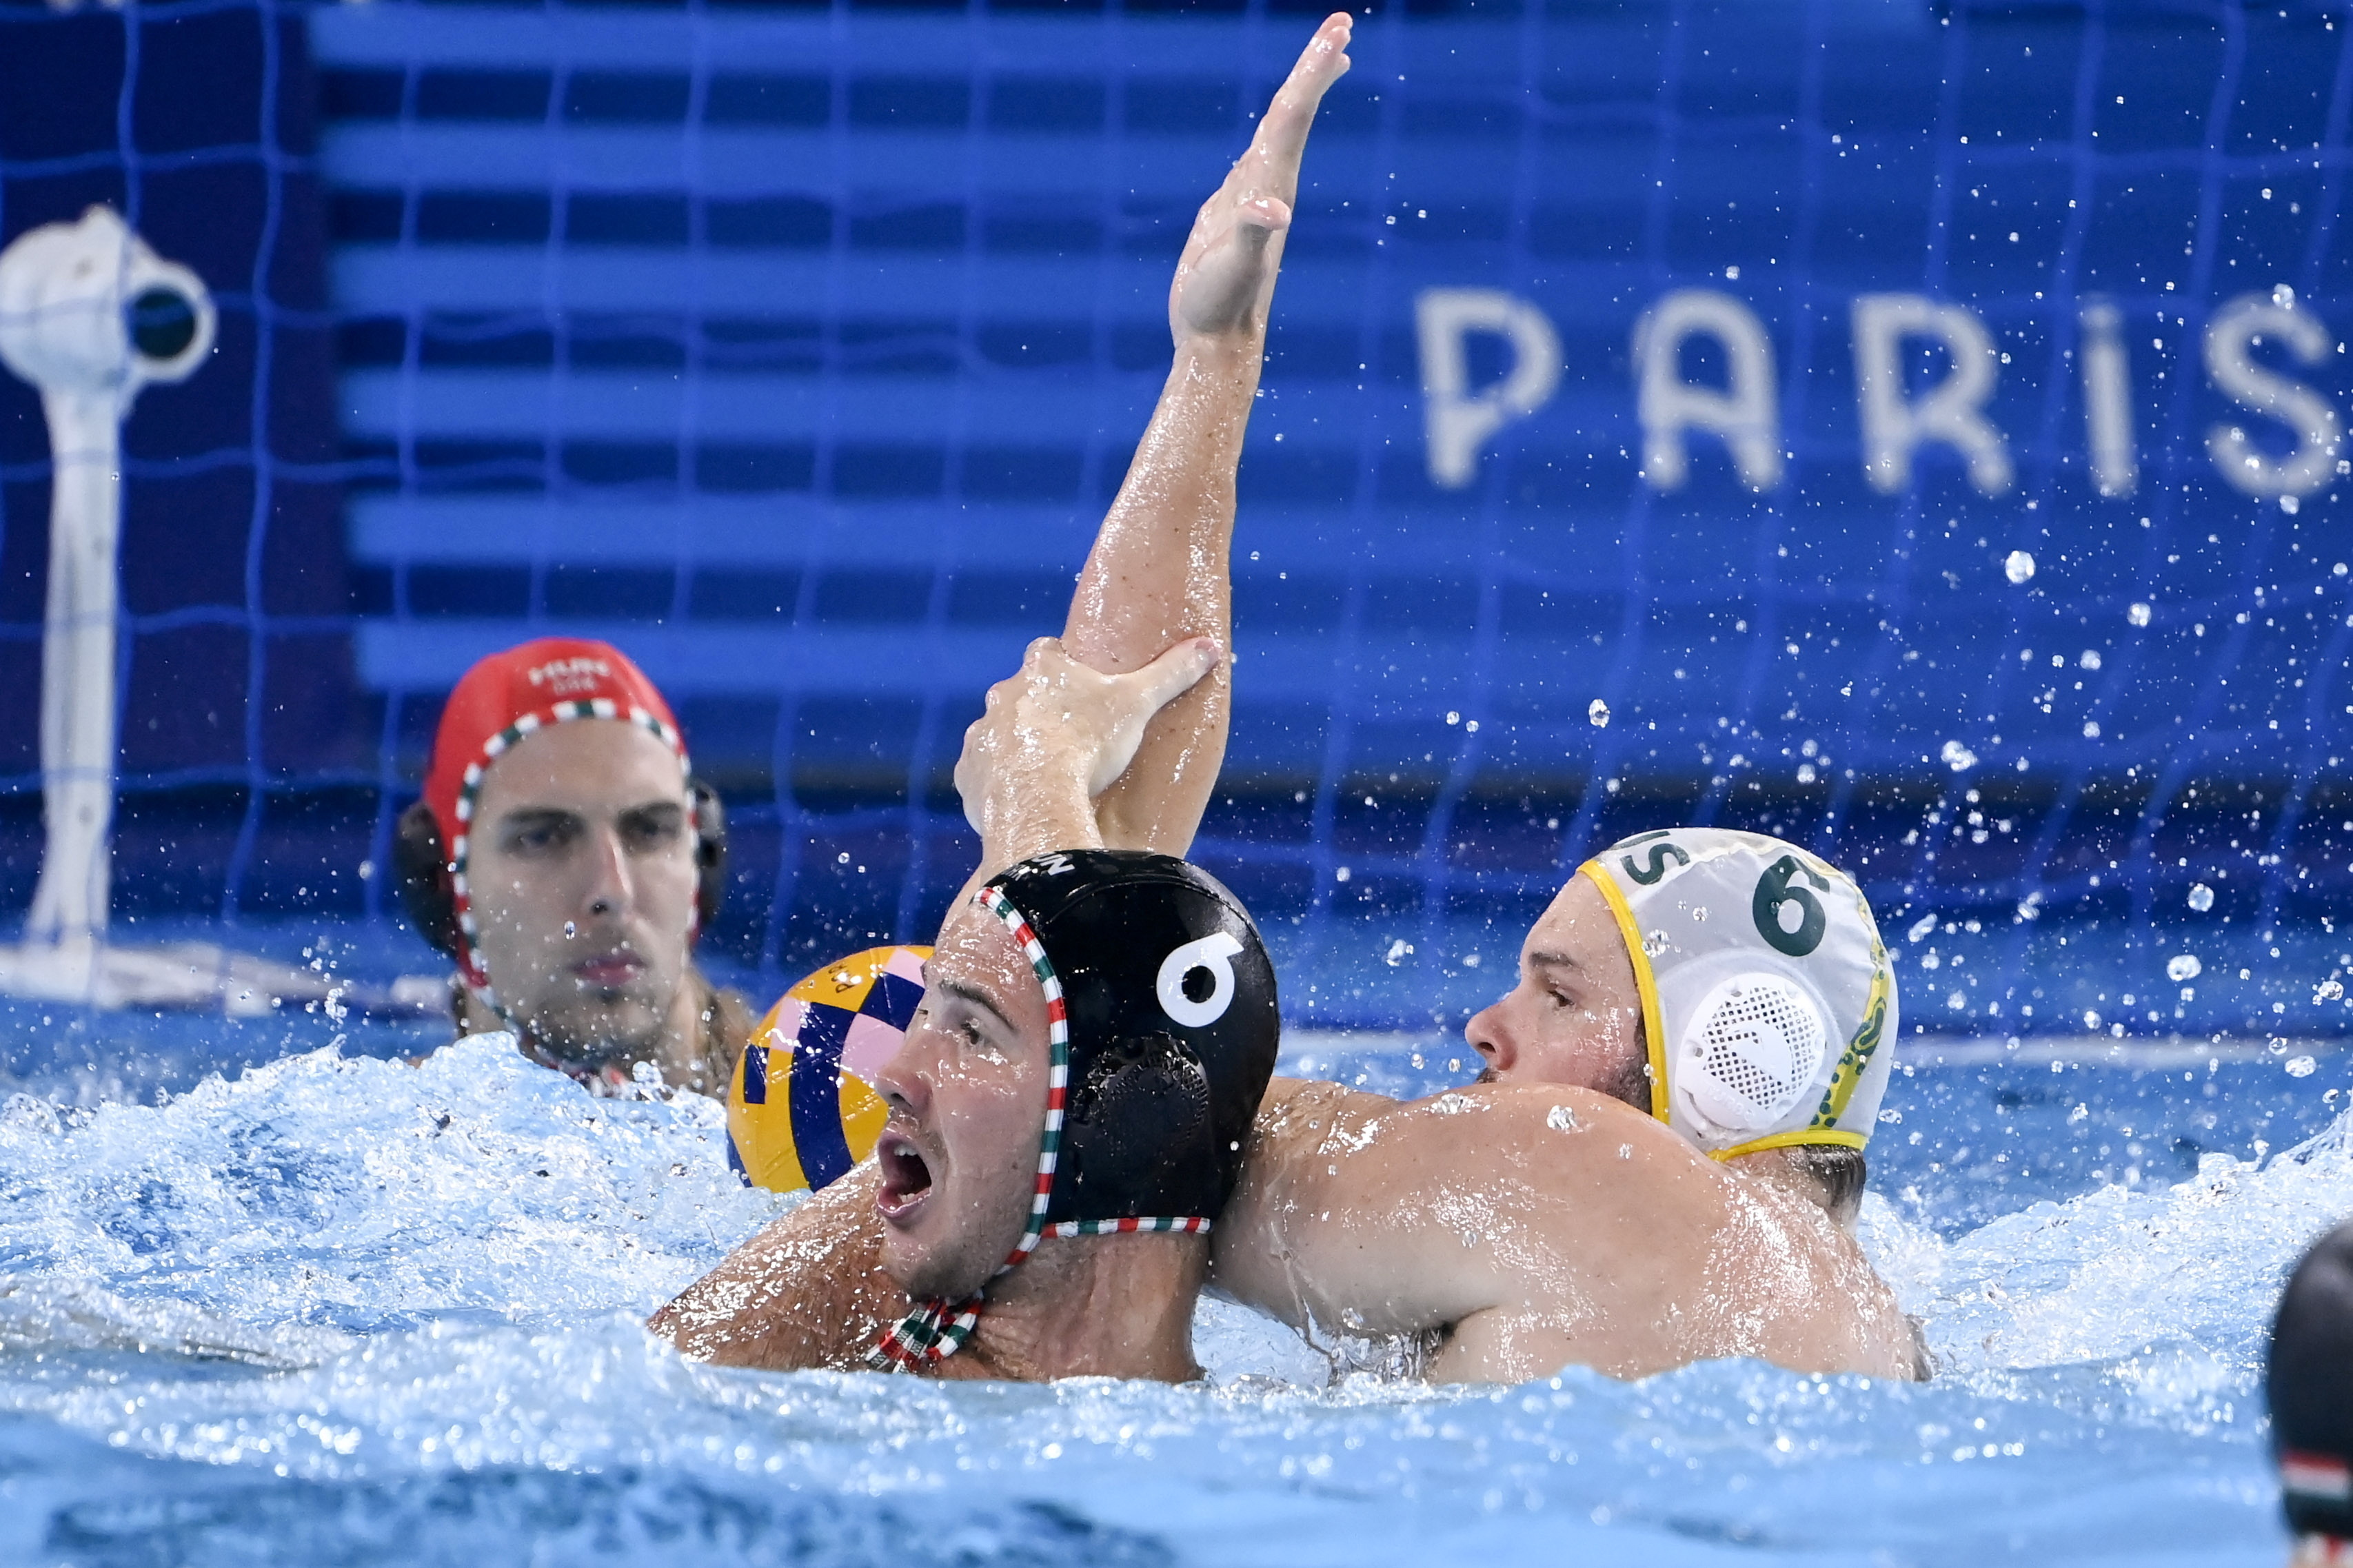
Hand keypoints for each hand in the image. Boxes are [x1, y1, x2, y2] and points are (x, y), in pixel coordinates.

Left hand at [956, 636, 1223, 848]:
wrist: (1039, 798)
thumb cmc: (1090, 744)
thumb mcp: (1140, 704)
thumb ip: (1173, 672)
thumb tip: (1212, 648)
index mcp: (1042, 668)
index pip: (1052, 652)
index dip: (1070, 668)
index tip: (1088, 689)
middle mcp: (1003, 694)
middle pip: (1023, 694)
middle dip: (1043, 711)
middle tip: (1074, 737)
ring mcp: (981, 734)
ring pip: (1001, 735)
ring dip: (1019, 748)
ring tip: (1050, 775)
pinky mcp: (968, 775)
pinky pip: (983, 776)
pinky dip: (1000, 785)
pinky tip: (1024, 800)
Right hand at [1168, 13, 1351, 341]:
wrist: (1218, 344)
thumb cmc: (1221, 308)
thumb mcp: (1232, 270)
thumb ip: (1249, 236)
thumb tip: (1272, 213)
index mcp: (1270, 188)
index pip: (1292, 116)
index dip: (1313, 70)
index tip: (1340, 29)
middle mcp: (1268, 187)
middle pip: (1292, 114)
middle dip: (1315, 67)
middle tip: (1343, 24)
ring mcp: (1252, 199)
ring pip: (1279, 132)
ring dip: (1301, 93)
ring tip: (1327, 60)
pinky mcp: (1234, 214)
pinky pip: (1255, 159)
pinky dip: (1269, 132)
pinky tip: (1271, 130)